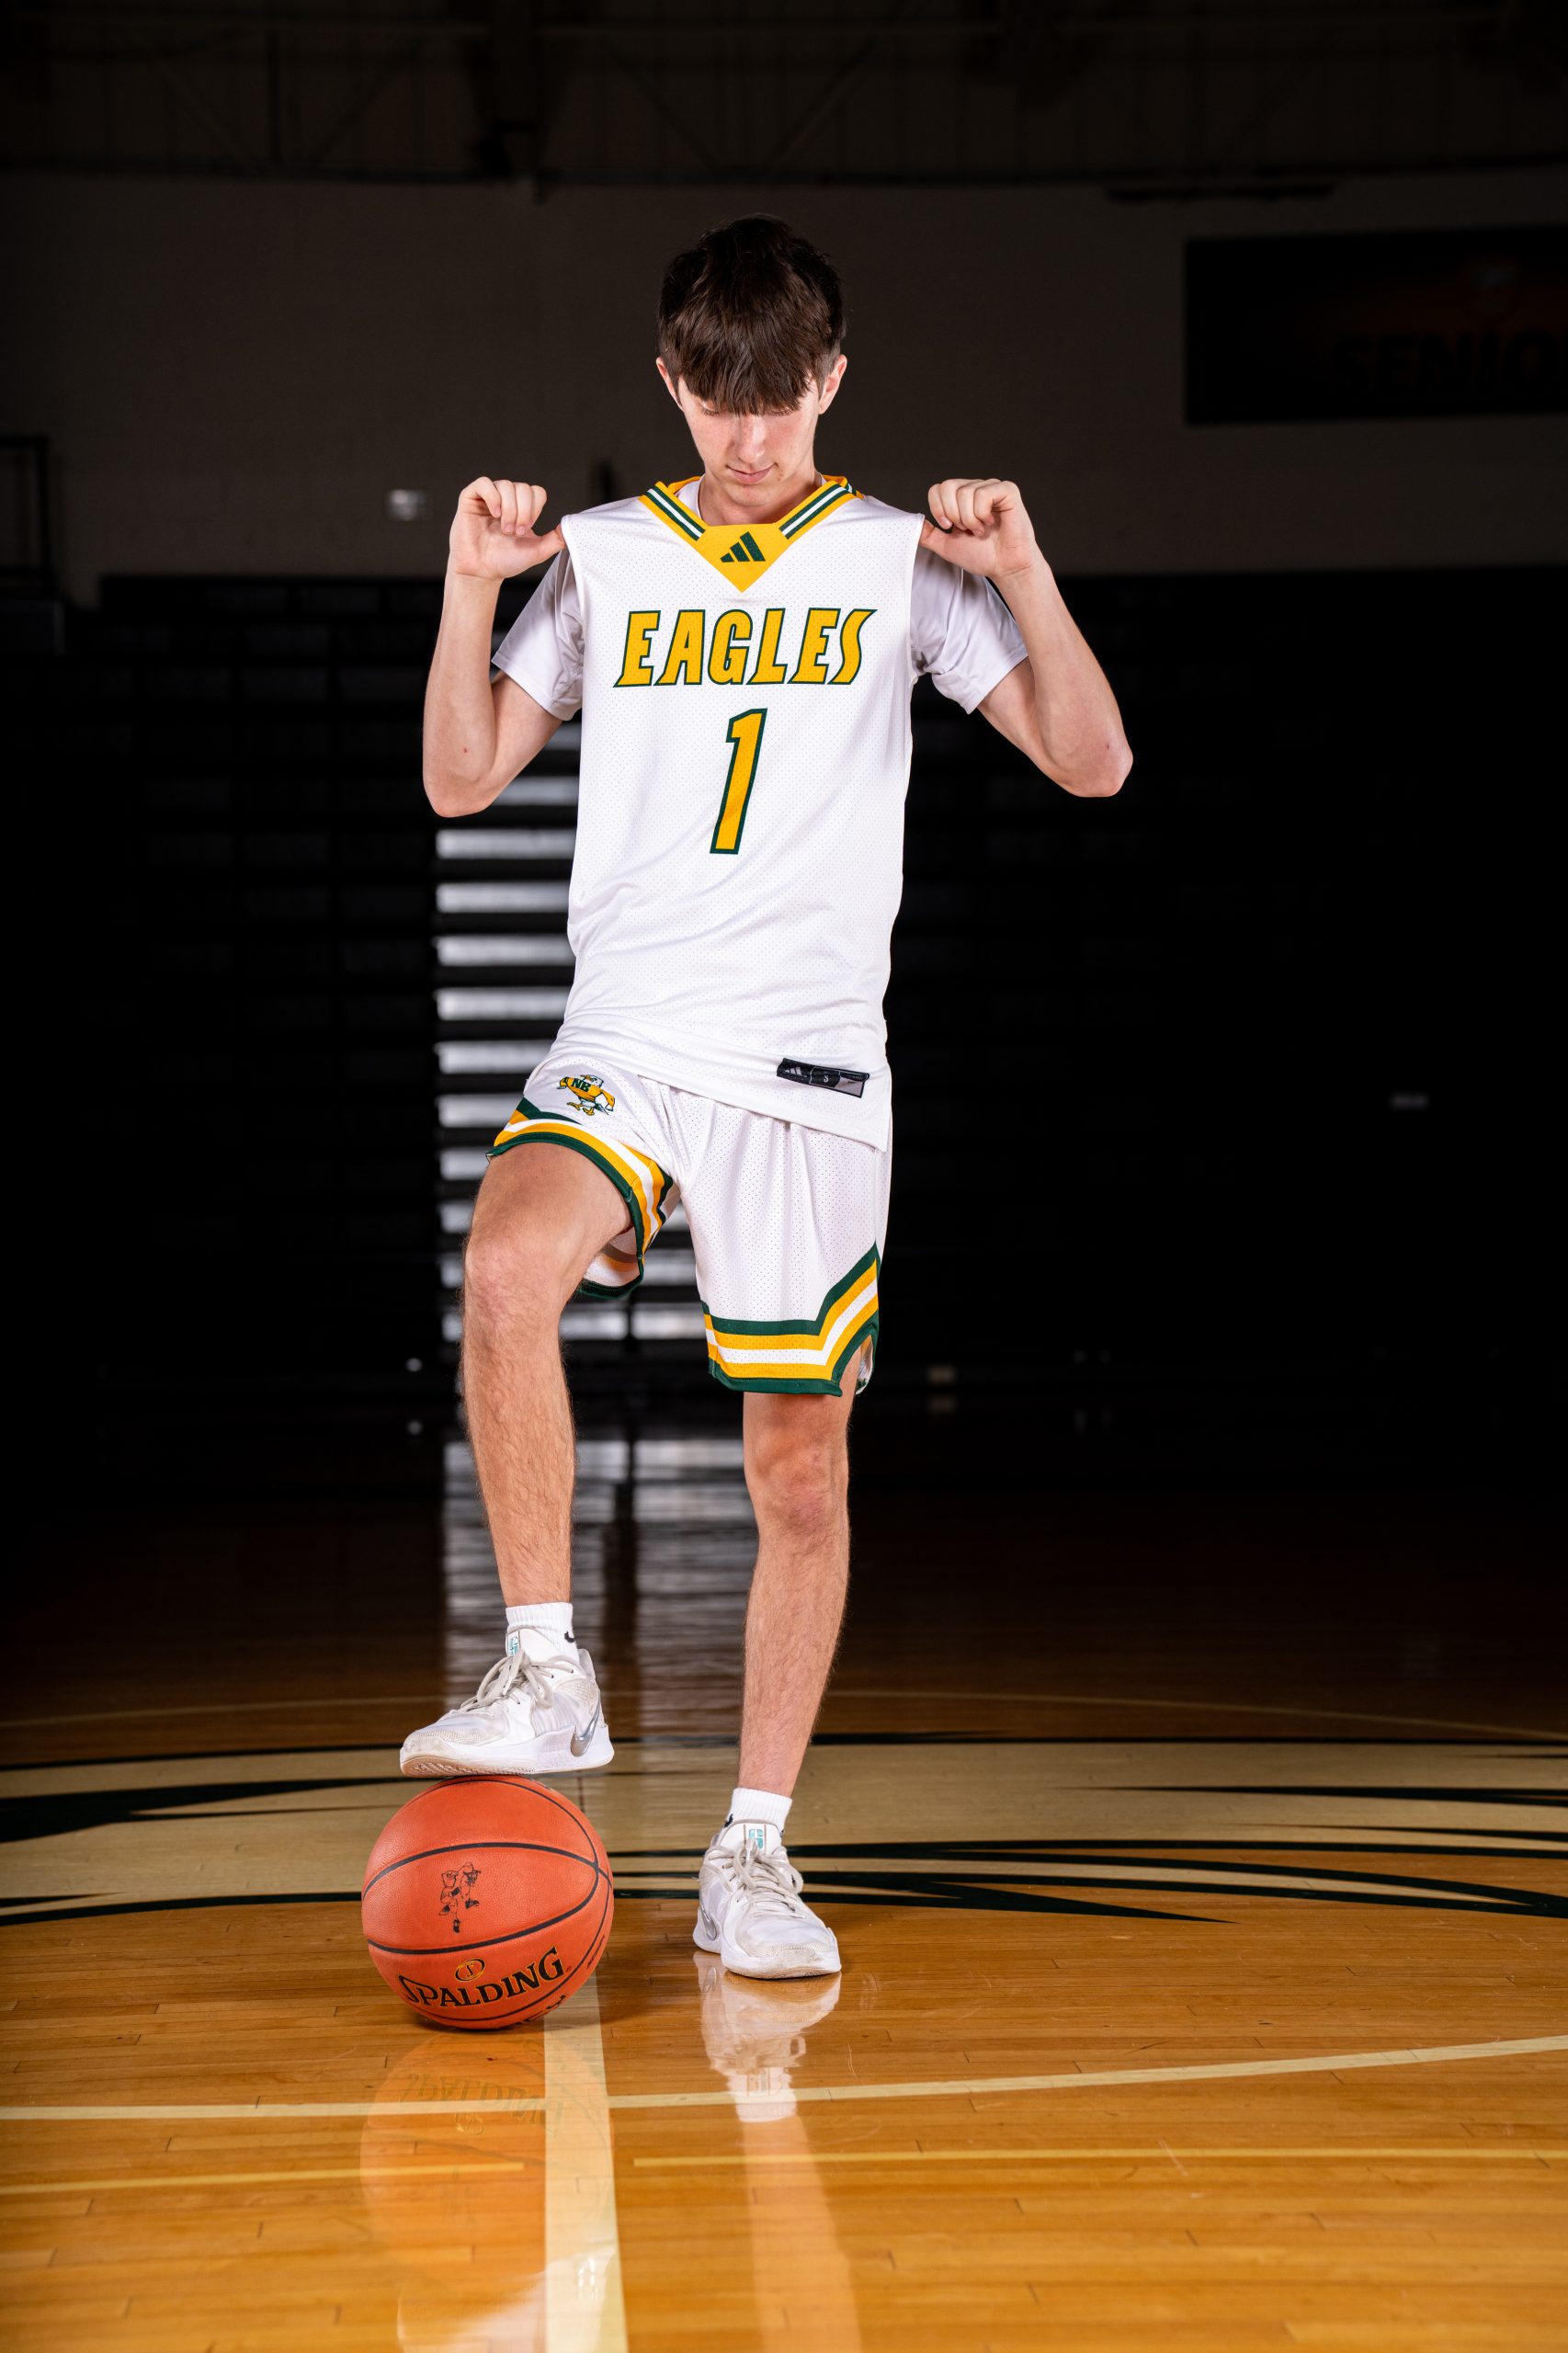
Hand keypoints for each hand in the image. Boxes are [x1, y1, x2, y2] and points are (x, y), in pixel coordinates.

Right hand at [448, 476, 563, 580]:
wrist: (482, 571)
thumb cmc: (506, 561)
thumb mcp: (537, 551)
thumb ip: (555, 539)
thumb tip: (570, 527)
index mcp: (522, 508)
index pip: (536, 492)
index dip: (535, 508)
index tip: (528, 529)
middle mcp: (506, 499)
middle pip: (523, 487)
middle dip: (523, 511)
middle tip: (515, 532)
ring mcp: (488, 498)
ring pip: (506, 485)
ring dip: (509, 509)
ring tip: (505, 529)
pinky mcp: (470, 498)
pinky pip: (484, 483)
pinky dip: (493, 497)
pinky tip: (495, 513)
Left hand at [920, 476, 1038, 581]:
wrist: (1005, 567)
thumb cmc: (982, 555)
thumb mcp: (947, 545)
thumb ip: (928, 534)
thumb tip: (911, 525)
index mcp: (961, 498)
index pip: (937, 488)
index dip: (938, 509)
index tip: (948, 527)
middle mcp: (975, 488)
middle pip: (947, 486)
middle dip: (953, 515)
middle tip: (967, 529)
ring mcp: (991, 487)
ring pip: (965, 492)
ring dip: (969, 519)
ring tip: (980, 529)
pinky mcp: (1007, 490)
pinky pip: (983, 494)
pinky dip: (982, 513)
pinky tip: (991, 522)